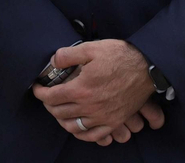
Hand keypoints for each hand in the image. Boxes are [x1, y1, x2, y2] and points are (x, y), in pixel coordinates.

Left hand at [31, 40, 160, 144]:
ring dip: (62, 120)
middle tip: (46, 97)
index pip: (52, 97)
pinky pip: (94, 136)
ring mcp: (102, 117)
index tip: (37, 88)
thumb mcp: (91, 48)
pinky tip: (78, 128)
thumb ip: (68, 55)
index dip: (40, 93)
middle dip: (48, 105)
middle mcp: (90, 107)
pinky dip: (82, 134)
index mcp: (81, 89)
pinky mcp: (114, 121)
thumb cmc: (120, 56)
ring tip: (59, 111)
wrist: (147, 67)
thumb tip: (52, 62)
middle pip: (60, 112)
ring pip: (74, 127)